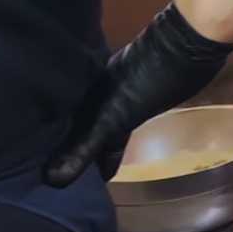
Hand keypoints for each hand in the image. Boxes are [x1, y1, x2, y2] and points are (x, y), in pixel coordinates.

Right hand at [45, 3, 232, 185]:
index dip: (52, 157)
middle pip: (77, 131)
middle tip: (58, 189)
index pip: (60, 133)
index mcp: (84, 97)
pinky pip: (118, 124)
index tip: (41, 186)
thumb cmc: (150, 77)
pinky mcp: (140, 96)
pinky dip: (112, 139)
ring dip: (91, 148)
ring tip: (81, 178)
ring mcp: (118, 96)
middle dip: (68, 155)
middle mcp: (95, 96)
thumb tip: (51, 180)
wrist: (191, 42)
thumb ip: (86, 146)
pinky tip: (110, 148)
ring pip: (98, 128)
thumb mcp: (114, 115)